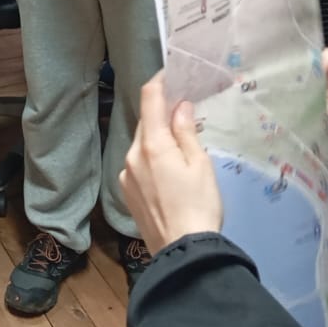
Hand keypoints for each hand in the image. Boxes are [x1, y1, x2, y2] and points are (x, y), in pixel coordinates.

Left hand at [120, 75, 223, 249]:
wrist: (182, 252)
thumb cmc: (199, 205)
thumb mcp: (200, 164)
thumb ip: (186, 131)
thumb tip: (179, 105)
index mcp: (151, 144)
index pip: (149, 99)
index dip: (160, 82)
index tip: (172, 74)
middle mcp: (132, 155)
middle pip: (146, 123)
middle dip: (162, 113)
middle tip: (184, 110)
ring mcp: (126, 175)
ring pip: (141, 145)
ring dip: (157, 138)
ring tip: (181, 145)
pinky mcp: (127, 193)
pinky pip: (138, 165)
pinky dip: (151, 159)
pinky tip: (169, 172)